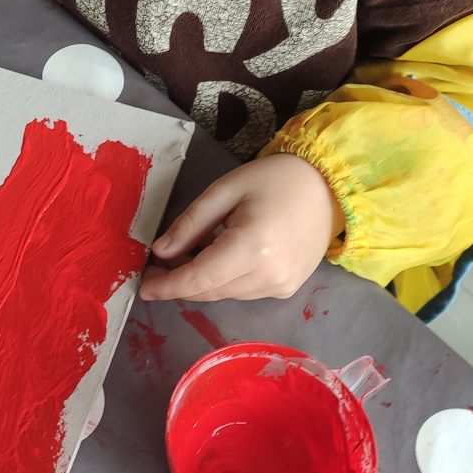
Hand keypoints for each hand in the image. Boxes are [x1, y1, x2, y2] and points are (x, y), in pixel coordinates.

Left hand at [139, 154, 343, 303]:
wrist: (329, 187)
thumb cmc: (275, 180)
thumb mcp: (226, 190)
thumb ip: (191, 223)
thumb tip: (161, 251)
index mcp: (252, 247)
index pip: (199, 278)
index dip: (168, 286)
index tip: (143, 287)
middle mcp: (268, 275)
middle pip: (209, 290)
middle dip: (178, 283)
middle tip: (156, 267)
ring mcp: (280, 286)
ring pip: (224, 293)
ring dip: (201, 281)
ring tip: (187, 255)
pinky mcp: (287, 289)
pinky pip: (243, 292)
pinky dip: (224, 280)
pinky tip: (218, 257)